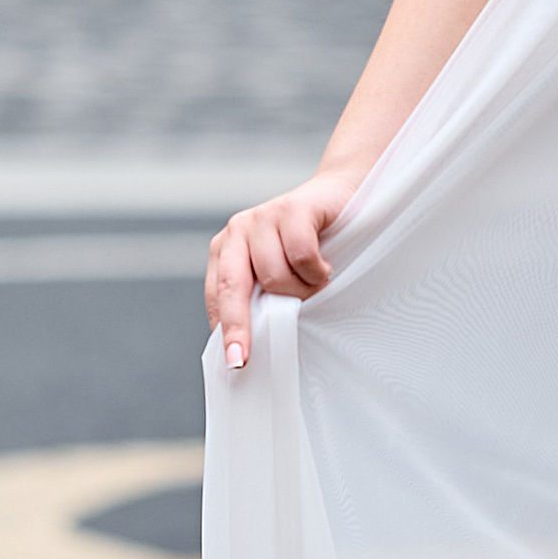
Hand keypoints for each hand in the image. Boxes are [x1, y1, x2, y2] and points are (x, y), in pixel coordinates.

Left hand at [206, 167, 354, 372]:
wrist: (340, 194)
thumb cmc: (311, 243)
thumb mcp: (280, 271)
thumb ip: (263, 297)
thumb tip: (255, 343)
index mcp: (227, 250)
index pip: (218, 295)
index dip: (225, 330)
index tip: (234, 363)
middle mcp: (238, 231)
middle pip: (231, 287)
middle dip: (239, 326)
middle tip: (244, 357)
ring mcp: (263, 217)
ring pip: (274, 277)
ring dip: (302, 290)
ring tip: (316, 282)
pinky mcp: (292, 208)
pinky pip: (301, 256)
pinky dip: (318, 271)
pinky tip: (325, 265)